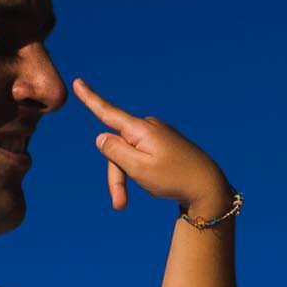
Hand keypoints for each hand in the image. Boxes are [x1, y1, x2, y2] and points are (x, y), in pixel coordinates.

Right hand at [74, 78, 232, 217]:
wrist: (208, 185)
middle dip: (116, 176)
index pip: (108, 113)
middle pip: (117, 148)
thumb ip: (115, 152)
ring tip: (143, 196)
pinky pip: (142, 156)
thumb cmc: (174, 178)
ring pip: (129, 155)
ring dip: (128, 177)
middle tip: (120, 205)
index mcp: (141, 129)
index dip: (90, 99)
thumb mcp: (139, 169)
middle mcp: (148, 126)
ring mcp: (157, 134)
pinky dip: (141, 172)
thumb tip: (101, 136)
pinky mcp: (163, 143)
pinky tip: (158, 184)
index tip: (77, 82)